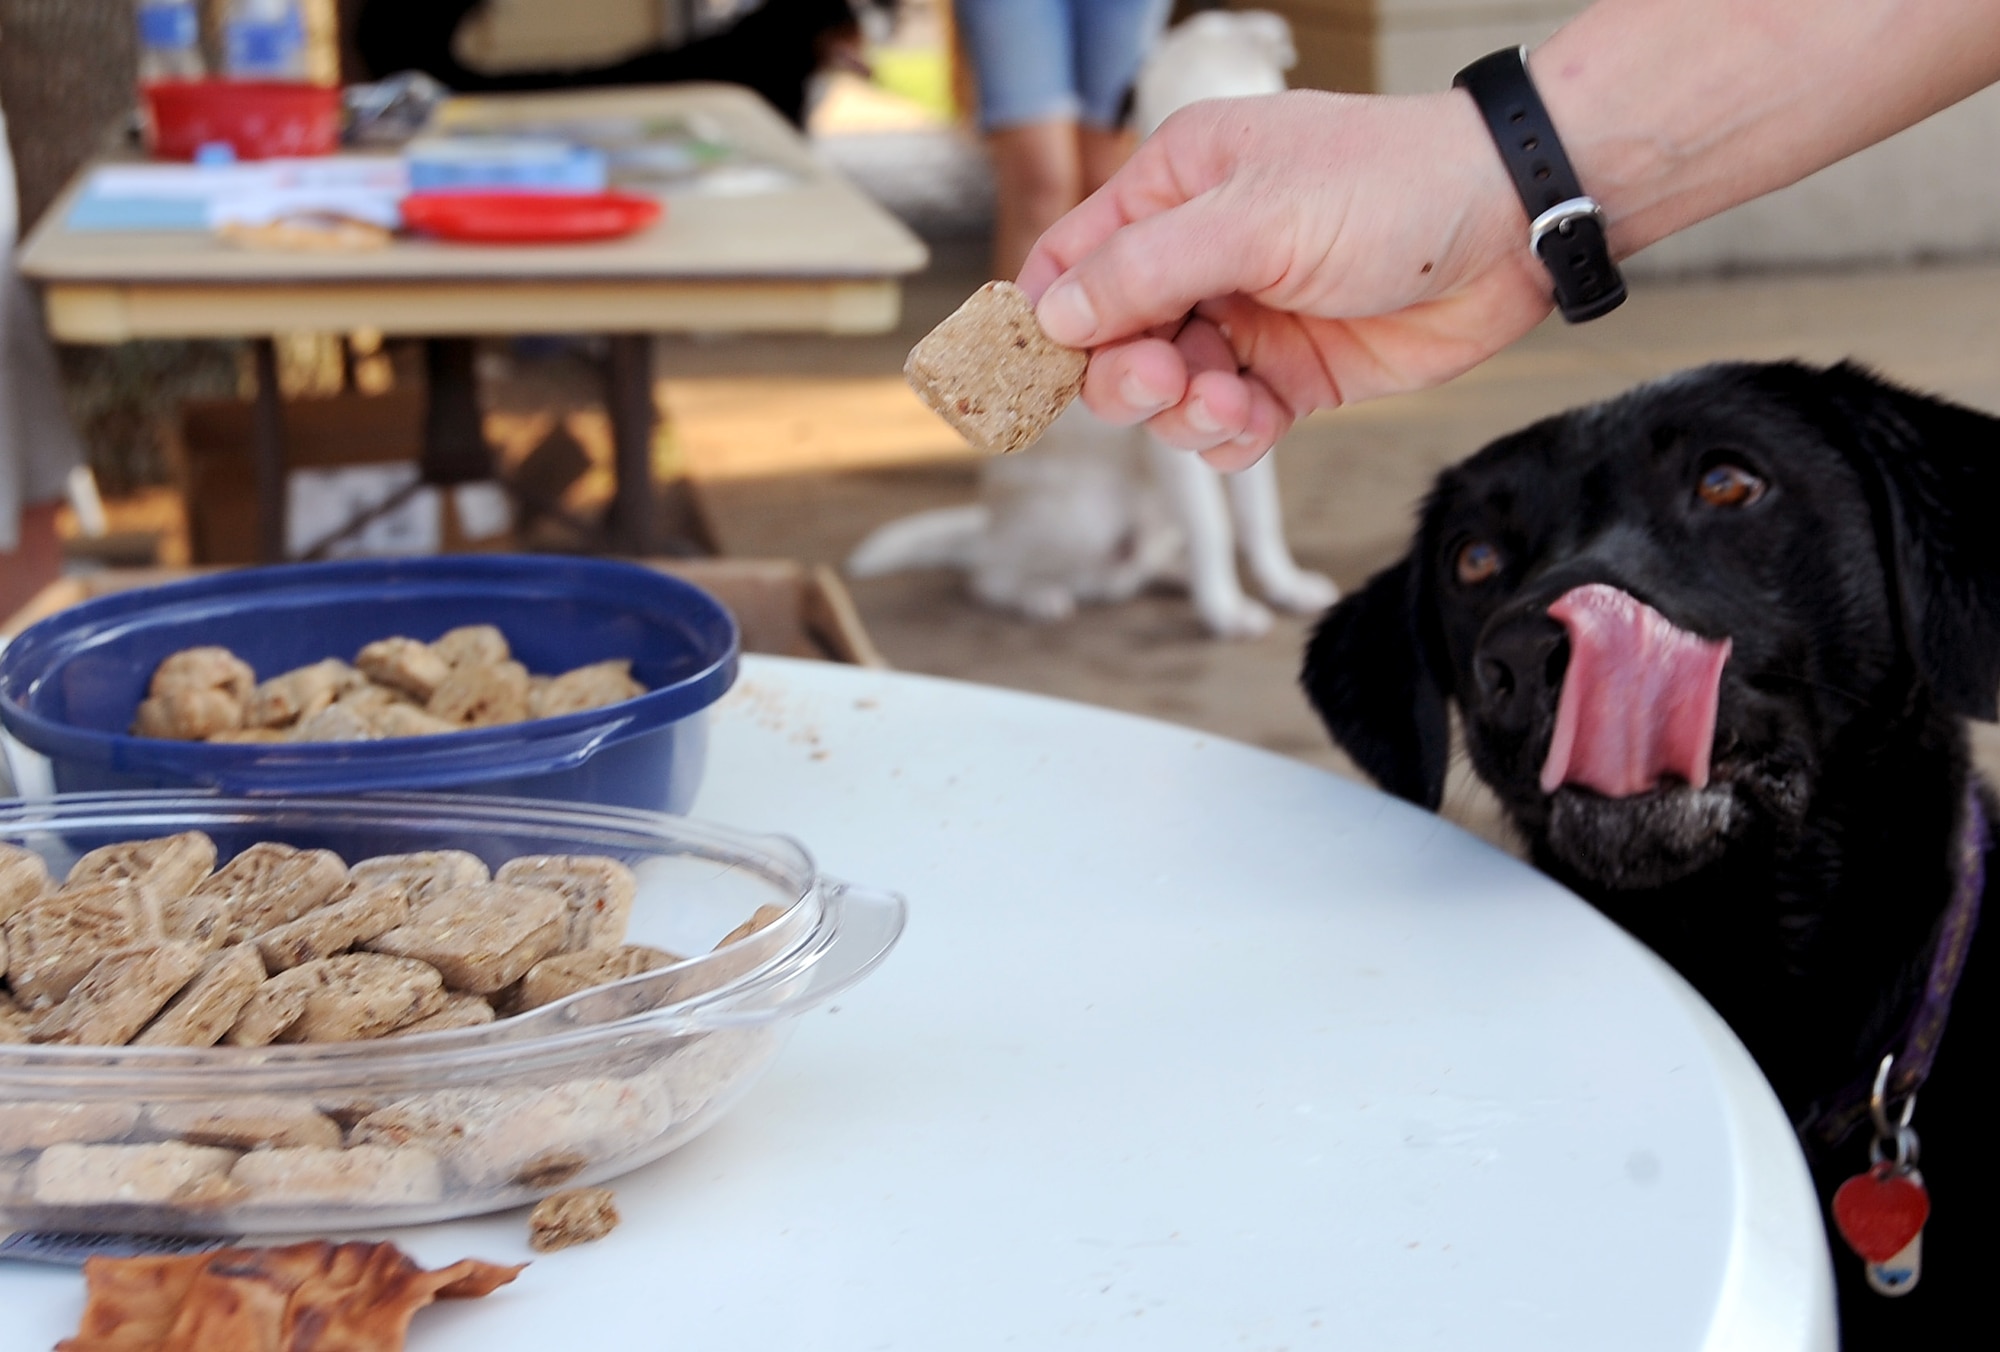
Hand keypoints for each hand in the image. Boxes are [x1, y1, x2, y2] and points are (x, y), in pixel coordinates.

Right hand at [1018, 90, 1552, 468]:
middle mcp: (1199, 254)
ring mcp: (1244, 320)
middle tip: (1167, 381)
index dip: (1044, 321)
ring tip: (1234, 402)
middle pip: (1109, 343)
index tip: (1034, 375)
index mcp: (1174, 188)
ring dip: (1184, 416)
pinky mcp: (1290, 376)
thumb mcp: (1255, 218)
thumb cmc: (1394, 187)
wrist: (1514, 227)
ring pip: (1166, 397)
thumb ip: (1143, 271)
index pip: (1071, 260)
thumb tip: (1052, 319)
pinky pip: (1226, 428)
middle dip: (1125, 377)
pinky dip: (1230, 439)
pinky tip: (1258, 423)